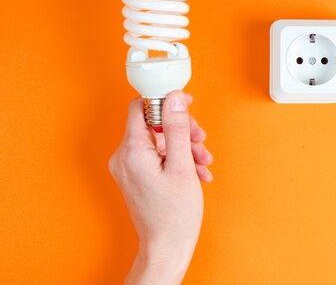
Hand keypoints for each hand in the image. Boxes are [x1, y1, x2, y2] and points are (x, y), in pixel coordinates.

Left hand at [109, 91, 212, 283]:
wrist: (167, 246)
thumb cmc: (174, 214)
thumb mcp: (182, 165)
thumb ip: (177, 128)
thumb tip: (174, 98)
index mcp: (132, 151)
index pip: (140, 106)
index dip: (165, 101)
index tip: (186, 104)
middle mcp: (124, 157)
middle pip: (153, 123)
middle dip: (181, 129)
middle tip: (200, 140)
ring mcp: (129, 167)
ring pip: (159, 140)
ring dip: (184, 146)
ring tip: (202, 161)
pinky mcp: (136, 175)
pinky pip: (157, 155)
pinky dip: (178, 158)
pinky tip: (195, 171)